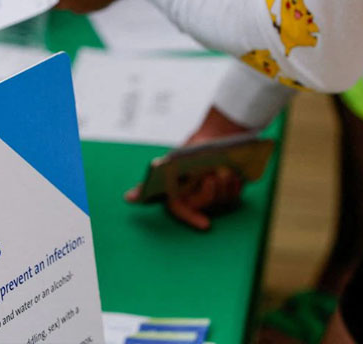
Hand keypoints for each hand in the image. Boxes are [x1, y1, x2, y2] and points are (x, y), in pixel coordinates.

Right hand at [125, 107, 249, 229]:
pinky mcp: (230, 190)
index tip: (206, 224)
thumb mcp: (167, 166)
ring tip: (224, 170)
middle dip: (210, 192)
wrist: (212, 137)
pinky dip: (235, 184)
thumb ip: (146, 186)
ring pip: (222, 199)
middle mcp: (196, 198)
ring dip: (224, 185)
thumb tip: (127, 198)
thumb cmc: (188, 154)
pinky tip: (235, 172)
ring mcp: (215, 195)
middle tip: (212, 175)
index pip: (182, 211)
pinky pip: (235, 194)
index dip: (192, 219)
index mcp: (179, 194)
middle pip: (205, 203)